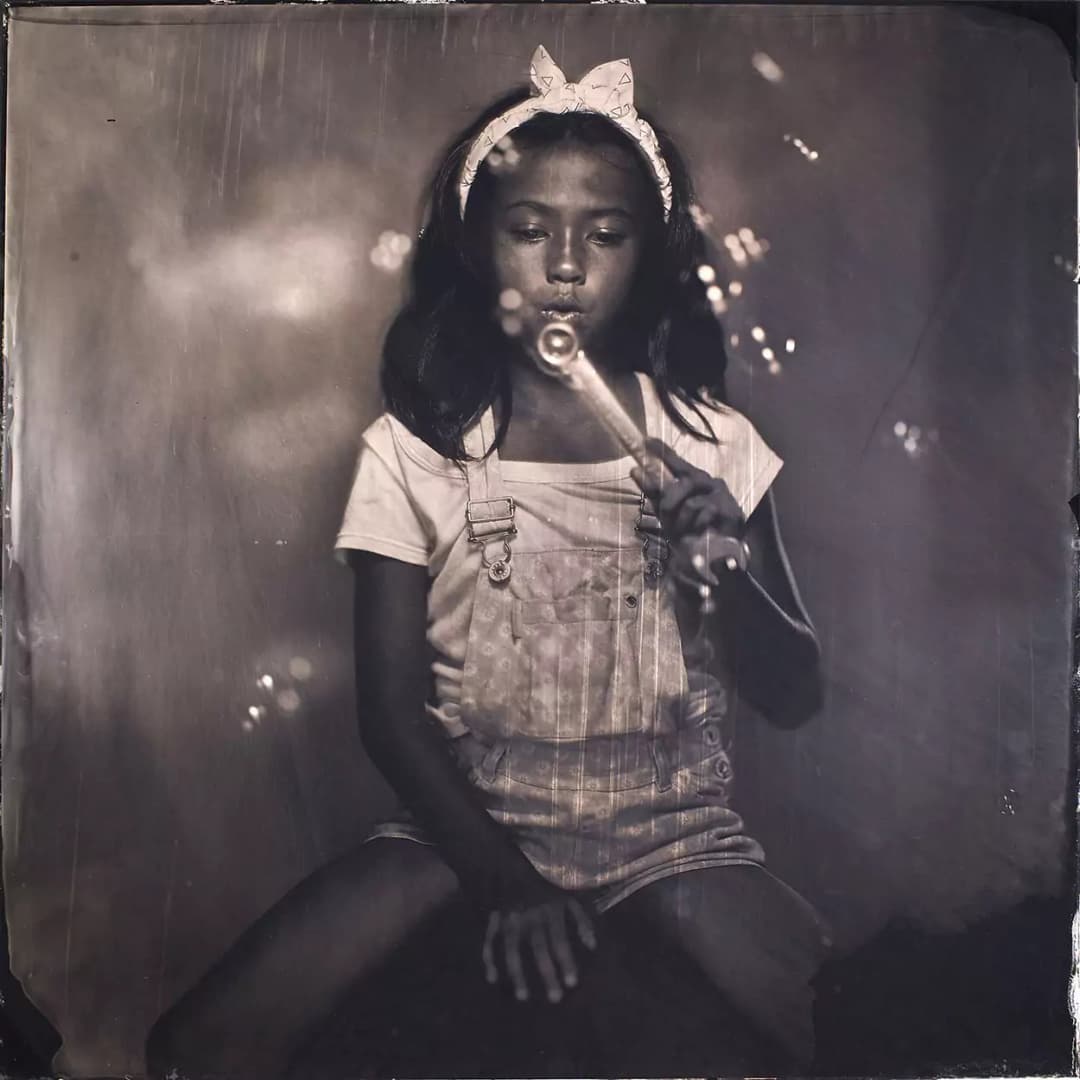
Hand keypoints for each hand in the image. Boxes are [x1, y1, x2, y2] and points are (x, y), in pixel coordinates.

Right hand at [482, 894, 596, 1003]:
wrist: (513, 864)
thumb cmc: (545, 886)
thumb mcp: (567, 895)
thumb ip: (581, 919)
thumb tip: (592, 945)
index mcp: (550, 909)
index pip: (559, 939)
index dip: (566, 961)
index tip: (571, 984)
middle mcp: (530, 915)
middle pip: (539, 948)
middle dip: (546, 973)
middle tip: (555, 998)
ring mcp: (510, 918)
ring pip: (512, 949)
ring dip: (517, 973)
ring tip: (523, 997)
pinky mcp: (494, 918)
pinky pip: (489, 940)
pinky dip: (489, 959)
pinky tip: (493, 979)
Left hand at [631, 438, 745, 581]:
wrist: (716, 558)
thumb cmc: (691, 532)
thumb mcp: (668, 513)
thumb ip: (654, 493)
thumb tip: (634, 469)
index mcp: (694, 481)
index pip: (678, 462)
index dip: (663, 451)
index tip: (647, 441)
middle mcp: (709, 482)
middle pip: (684, 482)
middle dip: (670, 502)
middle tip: (666, 517)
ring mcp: (721, 495)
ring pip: (691, 502)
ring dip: (682, 521)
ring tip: (684, 532)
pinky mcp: (730, 510)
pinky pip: (704, 514)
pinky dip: (696, 527)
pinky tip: (699, 533)